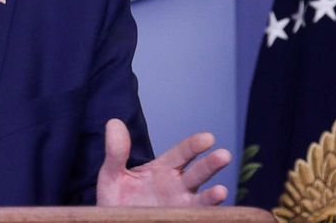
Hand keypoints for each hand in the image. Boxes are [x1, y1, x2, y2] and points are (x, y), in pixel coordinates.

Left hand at [96, 118, 229, 206]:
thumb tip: (114, 122)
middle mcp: (177, 186)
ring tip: (221, 191)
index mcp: (162, 169)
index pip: (182, 153)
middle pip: (198, 173)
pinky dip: (206, 215)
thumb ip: (116, 151)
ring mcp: (181, 206)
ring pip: (202, 199)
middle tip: (224, 155)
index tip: (208, 138)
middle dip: (211, 164)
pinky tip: (211, 212)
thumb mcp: (112, 174)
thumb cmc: (115, 199)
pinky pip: (196, 218)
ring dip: (213, 196)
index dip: (194, 145)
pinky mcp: (181, 221)